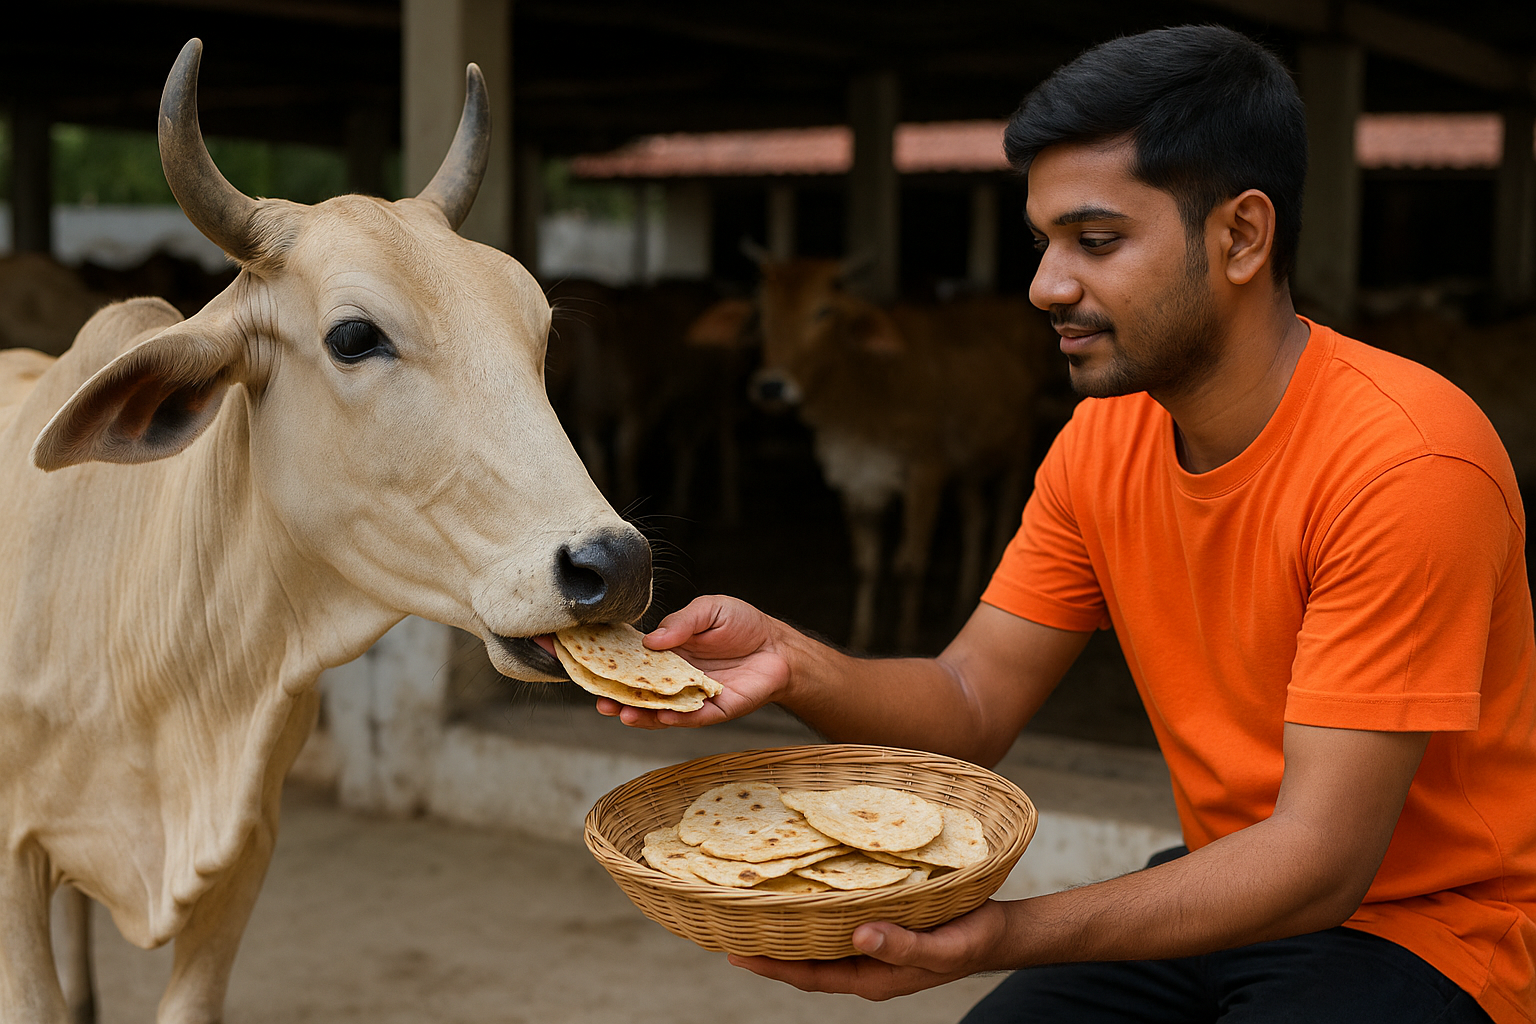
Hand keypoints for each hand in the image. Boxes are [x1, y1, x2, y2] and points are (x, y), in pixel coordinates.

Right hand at [595, 595, 792, 728]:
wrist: (778, 647)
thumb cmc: (743, 625)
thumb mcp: (708, 610)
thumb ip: (681, 623)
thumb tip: (650, 640)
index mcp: (666, 653)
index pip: (630, 661)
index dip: (607, 665)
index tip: (583, 666)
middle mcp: (673, 678)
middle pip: (638, 692)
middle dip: (616, 698)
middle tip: (600, 701)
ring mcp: (691, 697)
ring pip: (659, 711)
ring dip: (640, 714)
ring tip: (622, 713)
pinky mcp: (714, 711)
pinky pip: (691, 718)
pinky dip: (676, 718)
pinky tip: (662, 716)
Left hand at [725, 901, 1010, 999]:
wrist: (998, 930)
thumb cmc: (972, 940)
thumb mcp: (942, 948)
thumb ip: (902, 946)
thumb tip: (859, 935)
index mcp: (871, 975)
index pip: (809, 975)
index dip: (772, 966)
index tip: (734, 954)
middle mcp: (862, 960)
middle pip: (804, 957)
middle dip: (767, 945)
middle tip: (726, 923)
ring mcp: (869, 942)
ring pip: (817, 936)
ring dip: (787, 923)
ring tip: (751, 904)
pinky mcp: (878, 919)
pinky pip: (836, 916)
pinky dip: (814, 905)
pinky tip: (801, 885)